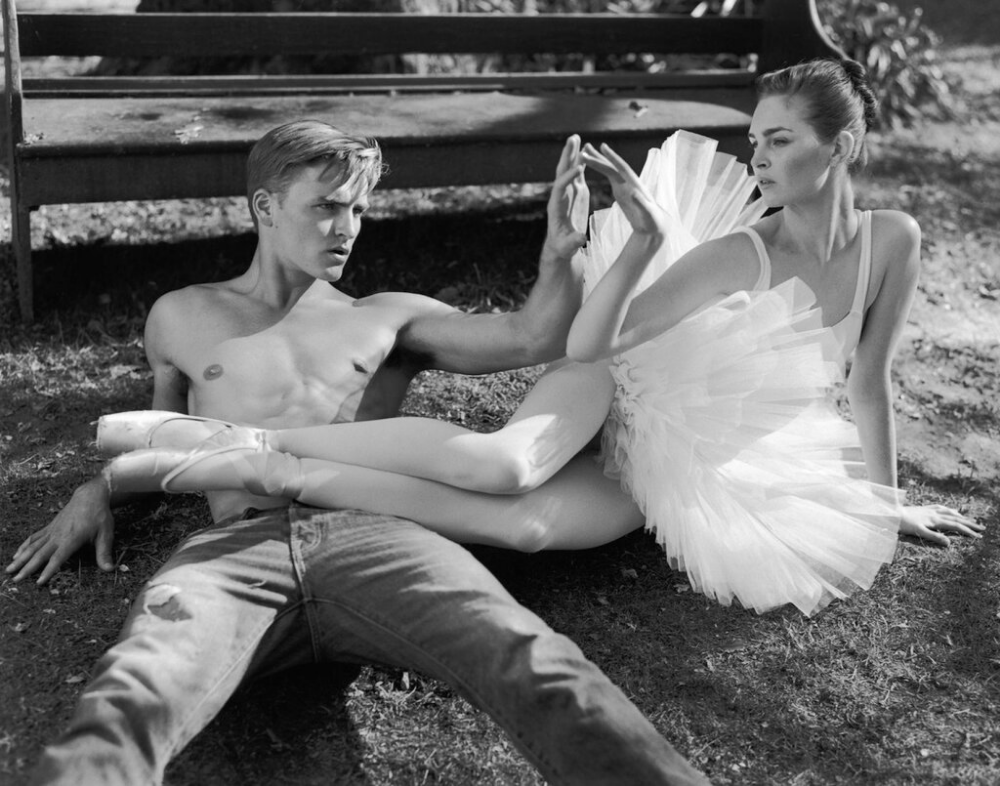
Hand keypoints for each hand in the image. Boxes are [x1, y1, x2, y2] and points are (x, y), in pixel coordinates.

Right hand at [5, 477, 115, 583]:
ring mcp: (52, 530)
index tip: (39, 582)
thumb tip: (110, 569)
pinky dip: (24, 546)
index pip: (58, 558)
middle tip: (15, 580)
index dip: (48, 570)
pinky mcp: (50, 527)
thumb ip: (105, 553)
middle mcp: (58, 535)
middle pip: (40, 554)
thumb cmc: (100, 516)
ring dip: (21, 558)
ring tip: (9, 569)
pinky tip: (16, 554)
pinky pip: (34, 537)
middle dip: (27, 568)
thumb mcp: (106, 534)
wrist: (90, 496)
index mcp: (72, 539)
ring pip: (33, 546)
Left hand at [543, 135, 589, 259]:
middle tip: (572, 139)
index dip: (568, 178)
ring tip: (576, 137)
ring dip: (572, 154)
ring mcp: (568, 193)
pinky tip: (585, 151)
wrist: (562, 245)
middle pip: (562, 172)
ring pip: (568, 170)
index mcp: (556, 206)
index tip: (579, 168)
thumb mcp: (569, 246)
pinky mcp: (575, 193)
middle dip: (567, 157)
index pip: (560, 187)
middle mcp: (560, 196)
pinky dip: (581, 163)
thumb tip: (580, 238)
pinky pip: (577, 175)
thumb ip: (574, 241)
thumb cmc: (564, 247)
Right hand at [580, 142, 665, 236]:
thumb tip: (633, 193)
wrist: (655, 225)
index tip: (602, 147)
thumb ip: (641, 204)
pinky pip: (609, 177)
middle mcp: (629, 182)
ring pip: (609, 170)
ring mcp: (624, 186)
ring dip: (598, 160)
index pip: (622, 169)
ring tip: (586, 152)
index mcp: (635, 186)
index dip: (612, 158)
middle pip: (612, 167)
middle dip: (599, 157)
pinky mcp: (621, 191)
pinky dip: (602, 169)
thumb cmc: (653, 222)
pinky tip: (595, 164)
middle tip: (585, 147)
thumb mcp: (648, 214)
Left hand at [899, 503, 983, 546]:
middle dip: (970, 524)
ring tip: (969, 520)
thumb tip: (949, 543)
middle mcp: (935, 514)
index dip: (968, 531)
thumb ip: (934, 537)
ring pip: (950, 512)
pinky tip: (950, 511)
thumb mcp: (919, 532)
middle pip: (956, 519)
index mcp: (935, 521)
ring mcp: (929, 510)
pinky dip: (948, 510)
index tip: (979, 536)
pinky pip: (940, 508)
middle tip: (982, 528)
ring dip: (961, 516)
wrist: (891, 513)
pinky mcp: (923, 508)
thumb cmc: (903, 524)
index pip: (956, 526)